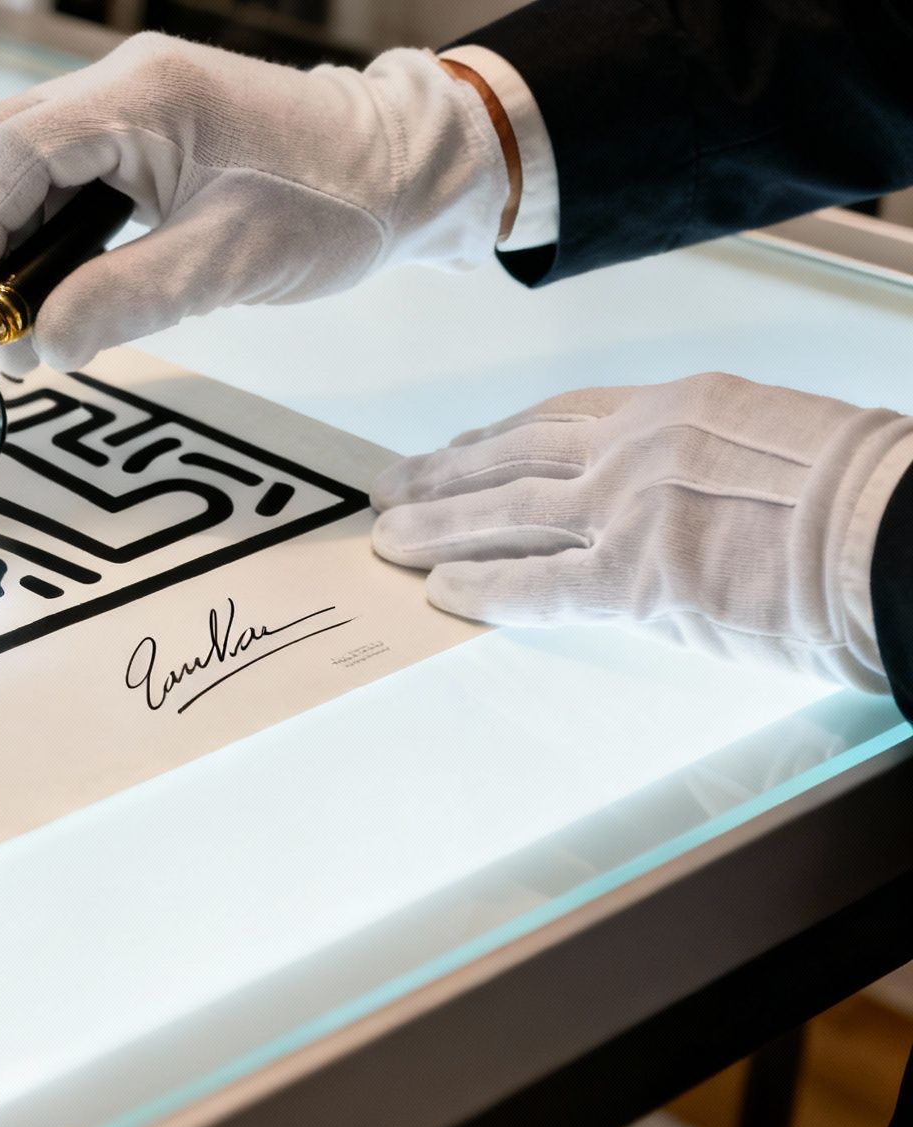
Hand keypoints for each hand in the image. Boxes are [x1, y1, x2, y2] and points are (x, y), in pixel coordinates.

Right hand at [0, 32, 510, 373]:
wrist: (409, 170)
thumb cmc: (335, 206)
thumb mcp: (227, 265)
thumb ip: (123, 301)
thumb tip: (37, 347)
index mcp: (144, 95)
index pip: (12, 154)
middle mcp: (126, 82)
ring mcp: (132, 101)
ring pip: (23, 161)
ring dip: (2, 238)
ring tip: (2, 318)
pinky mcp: (143, 132)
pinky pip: (62, 173)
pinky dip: (39, 230)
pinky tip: (44, 287)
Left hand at [372, 373, 912, 689]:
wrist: (898, 533)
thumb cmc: (864, 494)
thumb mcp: (774, 438)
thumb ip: (704, 457)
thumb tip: (673, 492)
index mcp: (677, 408)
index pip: (560, 420)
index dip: (497, 439)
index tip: (457, 450)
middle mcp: (638, 447)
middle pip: (514, 457)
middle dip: (446, 476)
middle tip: (393, 490)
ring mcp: (630, 508)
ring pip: (505, 510)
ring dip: (439, 526)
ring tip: (391, 539)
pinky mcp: (636, 576)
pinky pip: (538, 582)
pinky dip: (483, 585)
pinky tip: (441, 590)